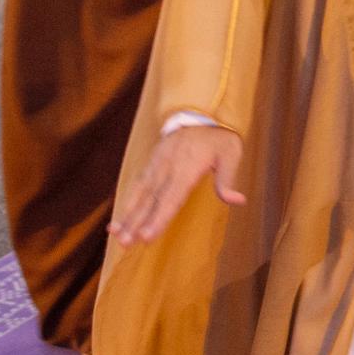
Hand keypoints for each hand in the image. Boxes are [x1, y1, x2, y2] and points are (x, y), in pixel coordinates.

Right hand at [109, 125, 244, 246]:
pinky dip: (126, 203)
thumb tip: (239, 201)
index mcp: (188, 168)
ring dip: (127, 215)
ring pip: (140, 194)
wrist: (200, 112)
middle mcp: (168, 168)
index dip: (159, 218)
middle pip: (152, 200)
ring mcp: (157, 166)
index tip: (147, 236)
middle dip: (137, 222)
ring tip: (114, 234)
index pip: (172, 198)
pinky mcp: (151, 165)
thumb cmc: (218, 137)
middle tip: (125, 243)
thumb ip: (229, 179)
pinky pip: (136, 186)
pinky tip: (117, 221)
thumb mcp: (231, 153)